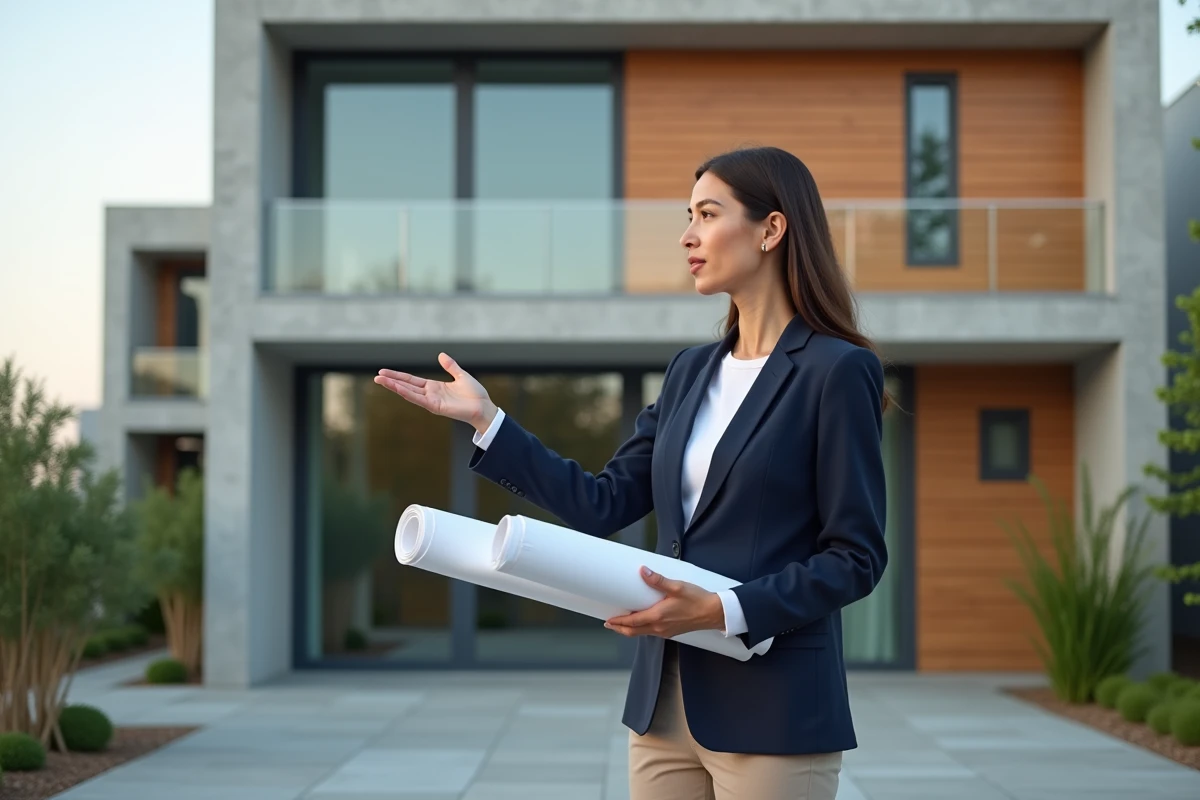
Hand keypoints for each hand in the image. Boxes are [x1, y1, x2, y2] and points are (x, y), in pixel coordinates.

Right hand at [375, 353, 496, 433]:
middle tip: (376, 376)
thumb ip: (450, 366)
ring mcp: (431, 401)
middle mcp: (430, 394)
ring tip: (380, 380)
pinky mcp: (435, 407)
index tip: (384, 371)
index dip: (398, 376)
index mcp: (434, 387)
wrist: (483, 406)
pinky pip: (418, 399)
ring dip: (394, 387)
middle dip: (391, 381)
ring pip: (408, 393)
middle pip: (406, 386)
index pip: (411, 380)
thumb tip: (441, 355)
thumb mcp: (461, 375)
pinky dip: (407, 393)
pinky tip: (397, 388)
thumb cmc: (475, 394)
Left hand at [604, 567, 724, 638]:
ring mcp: (665, 631)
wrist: (713, 613)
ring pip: (642, 633)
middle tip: (609, 624)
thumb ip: (657, 580)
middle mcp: (659, 627)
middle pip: (634, 632)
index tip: (608, 620)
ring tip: (622, 623)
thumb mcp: (676, 586)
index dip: (618, 622)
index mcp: (657, 616)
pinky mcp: (671, 631)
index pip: (632, 622)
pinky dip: (641, 629)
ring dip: (630, 629)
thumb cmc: (697, 599)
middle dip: (620, 628)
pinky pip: (651, 632)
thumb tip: (642, 571)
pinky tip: (642, 622)